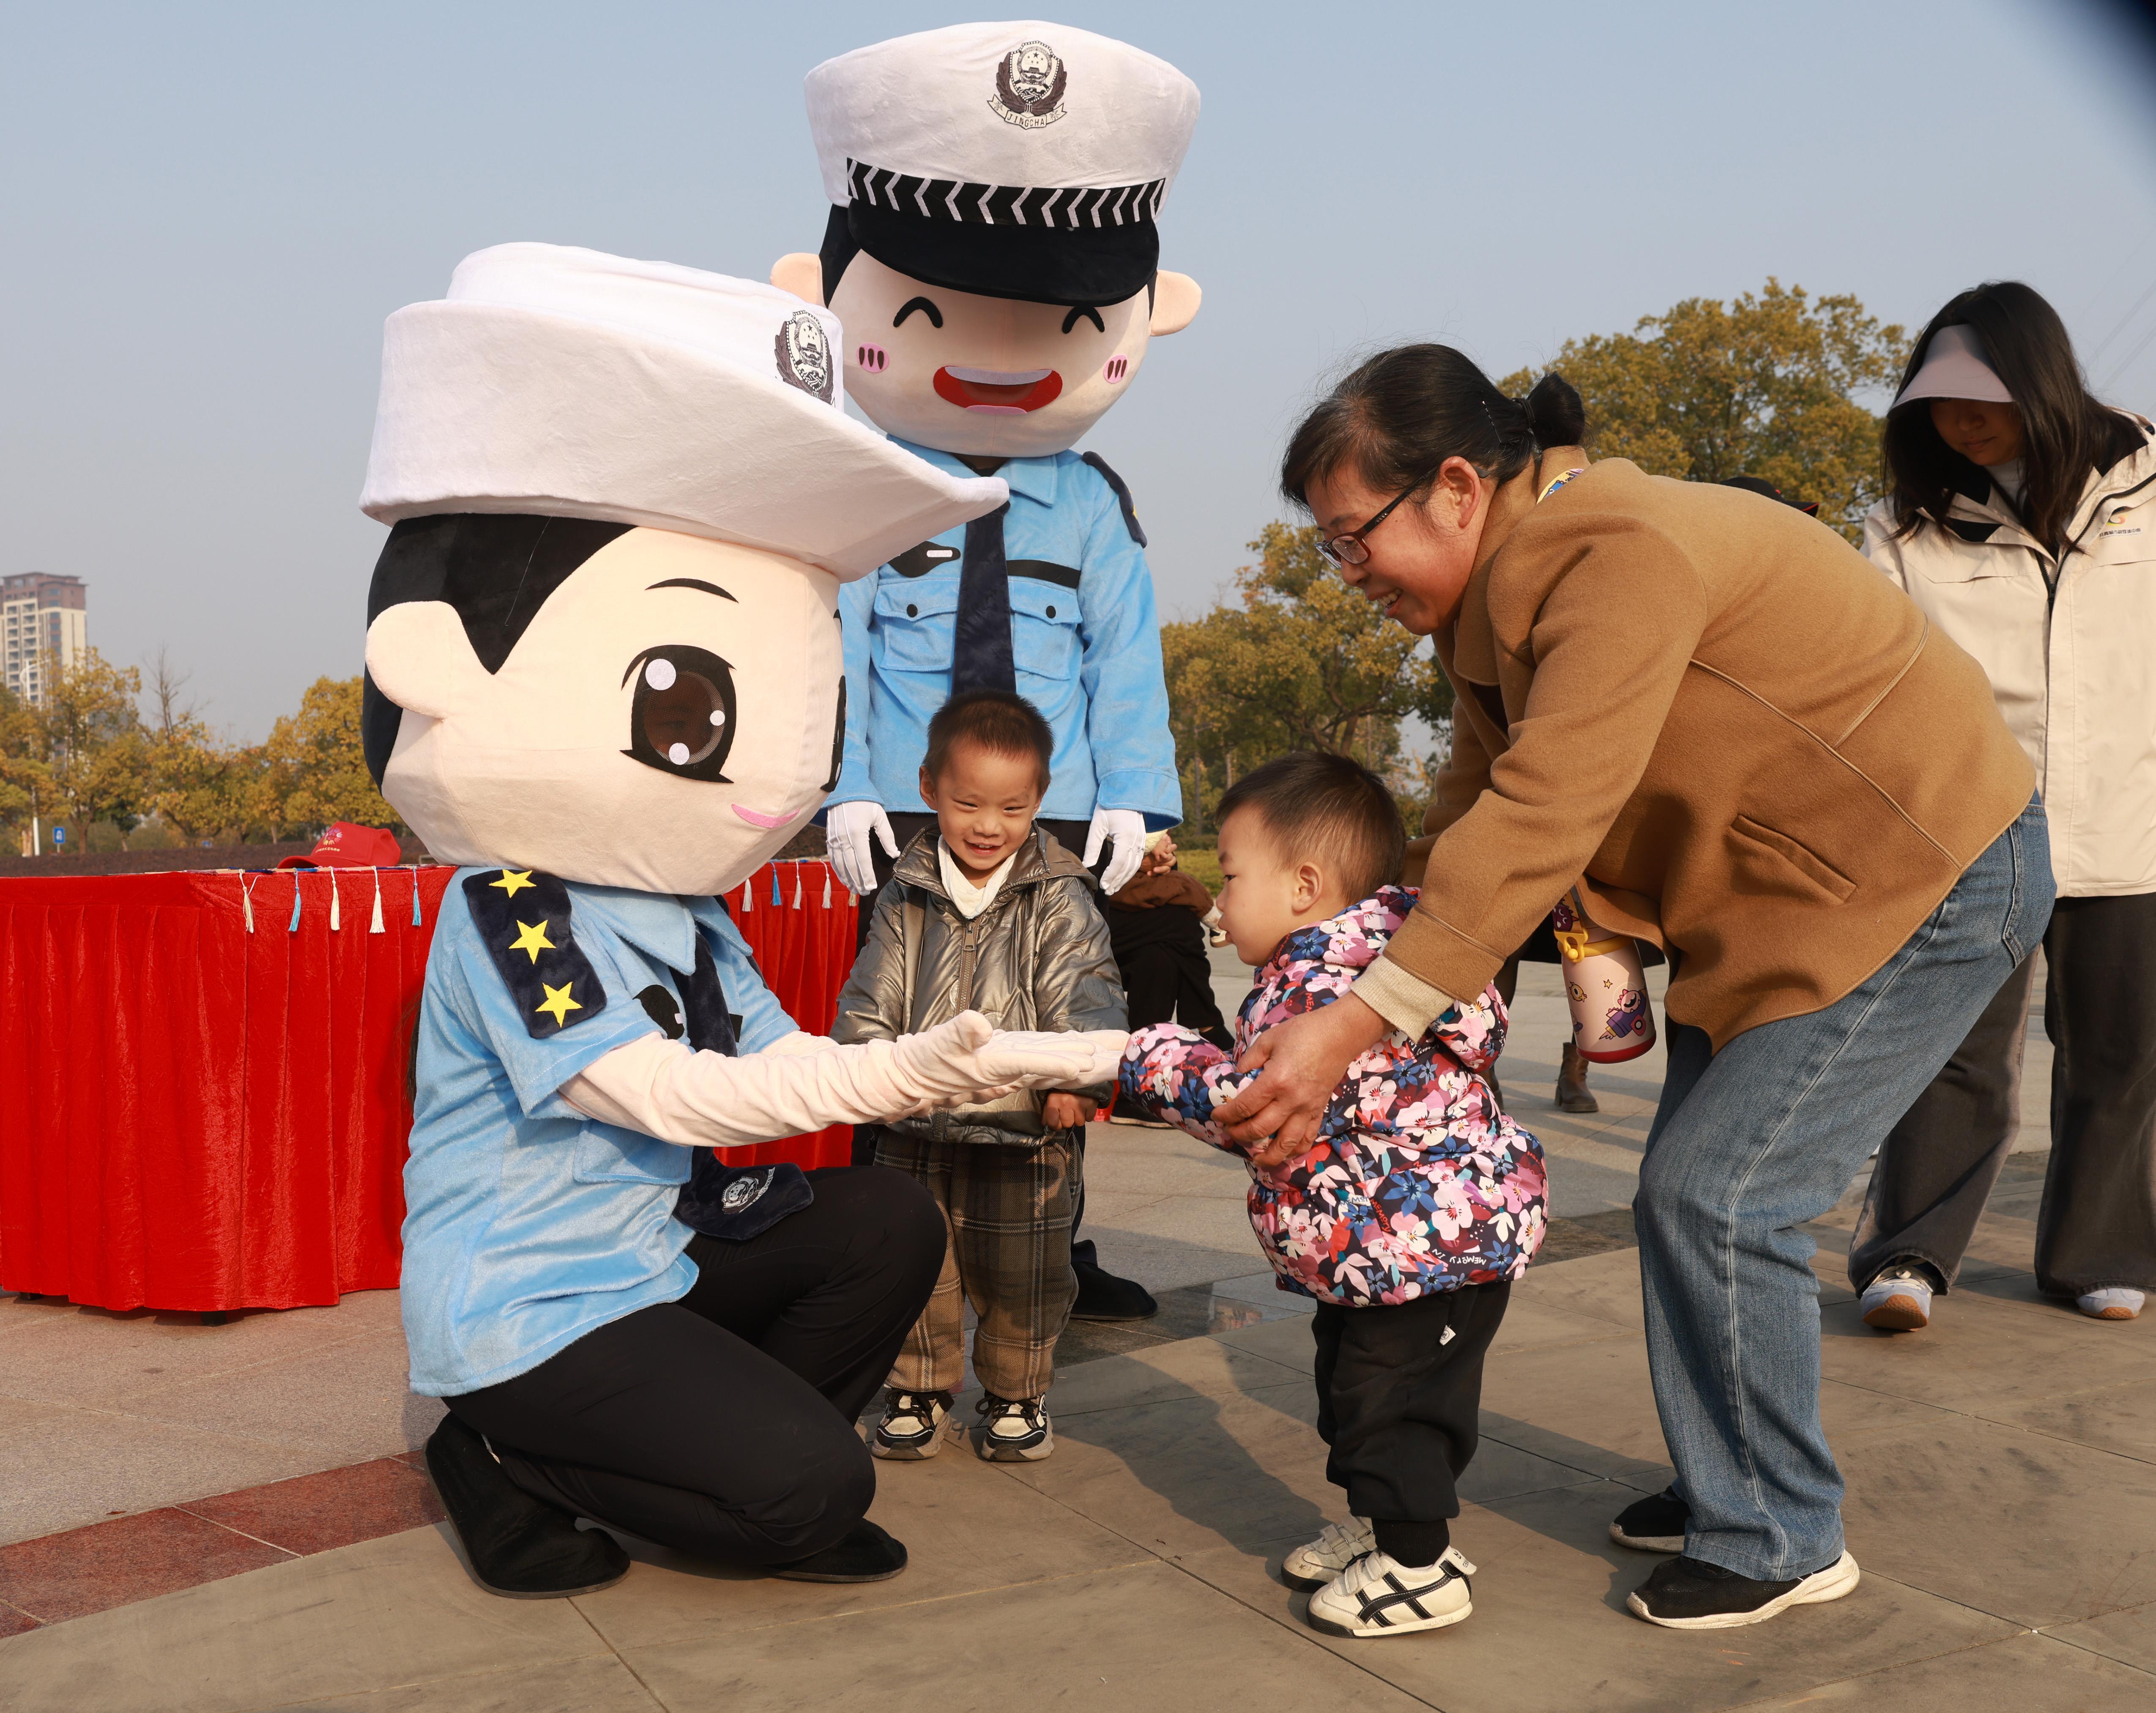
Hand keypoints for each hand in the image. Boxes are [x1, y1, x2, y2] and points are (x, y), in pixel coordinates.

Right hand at [825, 800, 896, 894]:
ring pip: (840, 864)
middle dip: (857, 881)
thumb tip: (894, 854)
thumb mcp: (879, 816)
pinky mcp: (829, 838)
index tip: (871, 887)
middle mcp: (844, 839)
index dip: (866, 876)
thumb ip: (887, 836)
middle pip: (850, 866)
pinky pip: (832, 858)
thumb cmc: (864, 801)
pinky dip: (838, 870)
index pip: (863, 860)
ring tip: (854, 889)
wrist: (844, 788)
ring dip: (847, 879)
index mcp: (857, 834)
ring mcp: (834, 839)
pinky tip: (843, 878)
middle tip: (864, 893)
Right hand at [892, 1013, 1128, 1106]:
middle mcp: (1010, 1068)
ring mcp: (1010, 1064)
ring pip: (1054, 1059)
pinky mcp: (1005, 1058)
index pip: (1032, 1062)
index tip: (1086, 1062)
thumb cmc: (923, 1062)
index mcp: (995, 1065)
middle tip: (1122, 1053)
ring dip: (1084, 1054)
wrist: (911, 1079)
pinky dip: (1062, 1052)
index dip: (1059, 1061)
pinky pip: (1041, 1056)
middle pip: (1056, 1062)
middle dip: (1089, 1060)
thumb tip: (979, 1025)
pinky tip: (1077, 1049)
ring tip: (1113, 1049)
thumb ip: (960, 1033)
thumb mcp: (938, 1044)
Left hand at [1041, 1091, 1090, 1128]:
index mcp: (1053, 1099)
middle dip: (1068, 1120)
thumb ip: (1047, 1112)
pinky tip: (1084, 1106)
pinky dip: (1087, 1114)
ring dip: (1078, 1117)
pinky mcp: (1091, 1103)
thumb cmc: (1063, 1091)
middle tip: (1069, 1110)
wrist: (1080, 1077)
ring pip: (1079, 1122)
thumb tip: (1046, 1125)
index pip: (1053, 1123)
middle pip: (1067, 1124)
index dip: (1056, 1123)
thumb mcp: (1051, 1098)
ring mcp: (1079, 1102)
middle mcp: (1065, 1101)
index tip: (1058, 1118)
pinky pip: (1089, 1118)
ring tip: (1076, 1107)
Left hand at [1085, 807, 1148, 892]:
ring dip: (1125, 878)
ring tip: (1114, 888)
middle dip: (1118, 881)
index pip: (1118, 862)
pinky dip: (1130, 870)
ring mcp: (1141, 841)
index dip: (1111, 876)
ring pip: (1135, 865)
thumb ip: (1093, 845)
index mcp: (1126, 837)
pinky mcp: (1141, 840)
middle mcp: (1137, 841)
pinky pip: (1138, 859)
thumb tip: (1087, 865)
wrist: (1127, 793)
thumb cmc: (1110, 806)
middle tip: (1107, 892)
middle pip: (1128, 867)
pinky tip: (1123, 876)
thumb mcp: (1097, 824)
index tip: (1103, 886)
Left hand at [1142, 835, 1176, 876]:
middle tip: (1159, 860)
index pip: (1173, 848)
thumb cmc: (1146, 845)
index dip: (1170, 849)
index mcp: (1166, 848)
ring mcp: (1163, 865)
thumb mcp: (1152, 841)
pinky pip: (1160, 874)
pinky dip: (1154, 874)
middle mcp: (1166, 857)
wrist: (1138, 855)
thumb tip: (1165, 836)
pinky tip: (1148, 873)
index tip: (1165, 850)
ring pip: (1167, 868)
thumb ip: (1159, 838)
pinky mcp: (1158, 871)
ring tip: (1154, 869)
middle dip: (1166, 860)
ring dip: (1161, 869)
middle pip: (1172, 860)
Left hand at [1212, 995, 1386, 1160]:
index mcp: (1275, 1081)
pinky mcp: (1319, 1110)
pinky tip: (1285, 1153)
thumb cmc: (1303, 1033)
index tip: (1217, 1114)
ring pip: (1286, 1143)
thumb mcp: (1269, 1039)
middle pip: (1260, 1129)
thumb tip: (1237, 1075)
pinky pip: (1308, 1138)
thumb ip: (1250, 1059)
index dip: (1227, 1114)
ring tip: (1256, 1158)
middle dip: (1240, 1134)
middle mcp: (1291, 1100)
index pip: (1245, 1107)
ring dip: (1269, 1155)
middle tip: (1230, 1130)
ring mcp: (1307, 1108)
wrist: (1339, 1035)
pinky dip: (1296, 1150)